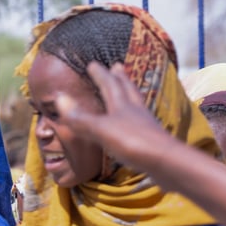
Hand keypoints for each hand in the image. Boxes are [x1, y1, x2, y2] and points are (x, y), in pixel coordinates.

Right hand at [55, 62, 172, 166]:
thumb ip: (81, 118)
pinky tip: (135, 121)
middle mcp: (135, 111)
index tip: (93, 64)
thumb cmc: (133, 142)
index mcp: (122, 106)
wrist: (166, 162)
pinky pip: (140, 121)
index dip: (100, 75)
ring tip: (127, 88)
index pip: (109, 86)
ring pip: (136, 103)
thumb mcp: (101, 130)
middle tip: (117, 66)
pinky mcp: (151, 139)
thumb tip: (59, 98)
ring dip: (130, 93)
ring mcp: (145, 124)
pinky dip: (135, 115)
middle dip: (119, 78)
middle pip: (127, 90)